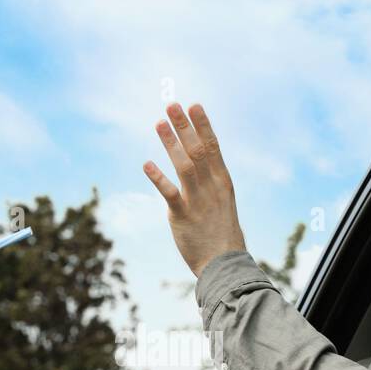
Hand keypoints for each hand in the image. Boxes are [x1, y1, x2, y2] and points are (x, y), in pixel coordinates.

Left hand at [144, 102, 246, 276]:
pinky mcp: (183, 217)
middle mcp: (212, 187)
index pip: (213, 146)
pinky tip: (146, 164)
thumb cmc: (222, 233)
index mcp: (223, 181)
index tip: (193, 105)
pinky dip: (158, 178)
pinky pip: (170, 194)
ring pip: (184, 165)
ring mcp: (198, 201)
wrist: (225, 264)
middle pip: (198, 150)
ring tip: (158, 123)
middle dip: (184, 126)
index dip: (202, 125)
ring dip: (171, 143)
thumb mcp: (223, 202)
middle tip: (171, 104)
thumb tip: (201, 163)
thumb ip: (211, 181)